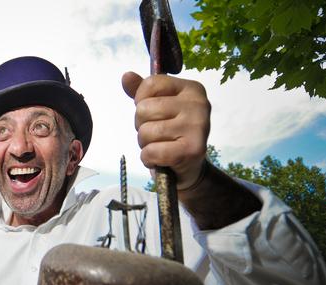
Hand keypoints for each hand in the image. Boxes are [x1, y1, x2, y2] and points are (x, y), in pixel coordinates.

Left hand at [121, 71, 210, 189]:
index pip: (150, 84)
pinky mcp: (192, 150)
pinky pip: (152, 152)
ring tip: (159, 146)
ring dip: (145, 144)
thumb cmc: (171, 133)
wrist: (190, 167)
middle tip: (157, 134)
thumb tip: (126, 76)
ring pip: (146, 131)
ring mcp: (197, 127)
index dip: (141, 101)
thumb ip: (142, 91)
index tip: (153, 113)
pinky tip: (159, 159)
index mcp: (192, 89)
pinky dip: (148, 159)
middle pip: (144, 109)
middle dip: (141, 125)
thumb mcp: (158, 107)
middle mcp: (198, 104)